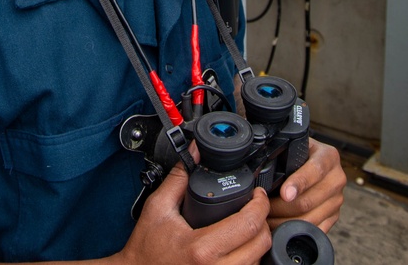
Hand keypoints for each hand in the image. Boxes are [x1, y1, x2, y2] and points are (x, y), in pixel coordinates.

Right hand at [119, 160, 271, 264]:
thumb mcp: (158, 208)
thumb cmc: (145, 248)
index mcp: (201, 248)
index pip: (249, 225)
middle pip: (261, 244)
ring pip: (257, 262)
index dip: (260, 204)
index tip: (258, 195)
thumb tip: (194, 153)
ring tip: (245, 228)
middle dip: (263, 222)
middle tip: (254, 209)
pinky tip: (237, 248)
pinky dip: (247, 259)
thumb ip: (179, 178)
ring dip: (256, 243)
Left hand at [268, 138, 345, 231]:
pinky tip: (280, 227)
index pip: (315, 171)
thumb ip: (284, 153)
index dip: (298, 183)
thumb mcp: (295, 146)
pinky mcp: (334, 216)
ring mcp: (337, 199)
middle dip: (280, 207)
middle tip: (262, 209)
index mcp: (329, 156)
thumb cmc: (300, 154)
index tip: (284, 193)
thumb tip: (263, 171)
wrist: (315, 161)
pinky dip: (295, 232)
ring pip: (309, 219)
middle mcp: (337, 178)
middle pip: (308, 201)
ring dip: (284, 222)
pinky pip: (314, 230)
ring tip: (266, 220)